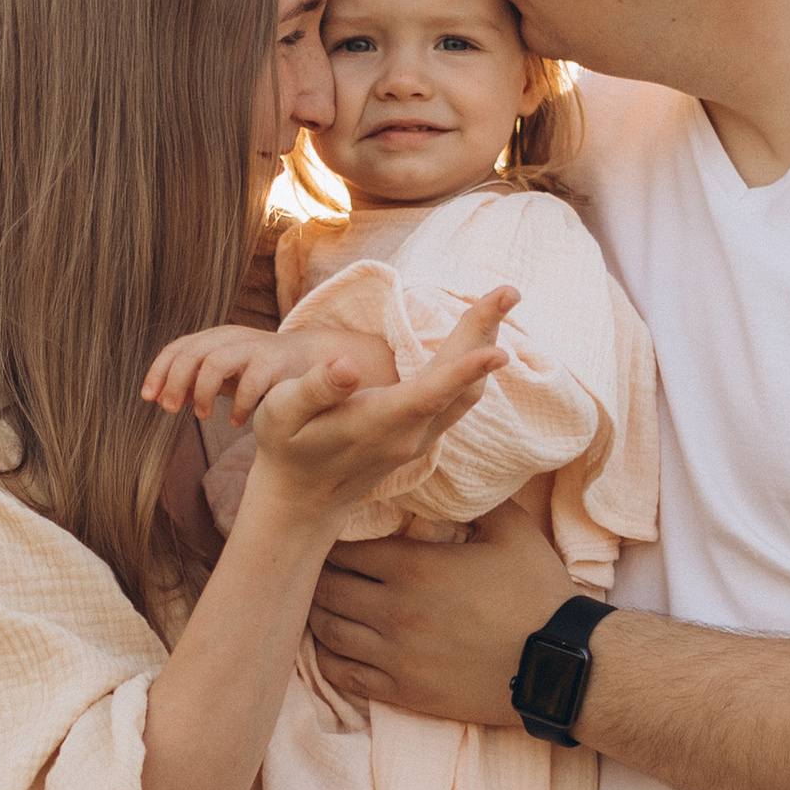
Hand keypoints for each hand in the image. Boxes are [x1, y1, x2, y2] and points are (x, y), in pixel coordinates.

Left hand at [143, 324, 313, 425]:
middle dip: (175, 382)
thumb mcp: (226, 375)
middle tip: (170, 410)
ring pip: (214, 363)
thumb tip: (162, 397)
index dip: (158, 372)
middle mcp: (231, 338)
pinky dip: (239, 407)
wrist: (312, 361)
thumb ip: (196, 382)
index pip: (177, 348)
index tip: (148, 398)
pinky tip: (237, 422)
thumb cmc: (262, 371)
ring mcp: (253, 347)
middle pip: (191, 353)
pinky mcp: (275, 362)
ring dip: (203, 392)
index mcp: (215, 339)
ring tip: (203, 416)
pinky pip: (249, 384)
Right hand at [241, 290, 517, 528]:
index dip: (464, 371)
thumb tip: (345, 363)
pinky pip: (460, 397)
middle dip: (485, 334)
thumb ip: (314, 389)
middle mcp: (410, 435)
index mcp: (377, 425)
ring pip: (468, 392)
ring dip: (485, 345)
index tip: (500, 350)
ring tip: (501, 302)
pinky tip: (480, 337)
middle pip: (461, 386)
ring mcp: (422, 438)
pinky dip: (474, 363)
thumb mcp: (281, 415)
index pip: (429, 395)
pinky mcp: (424, 435)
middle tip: (509, 290)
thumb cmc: (287, 450)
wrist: (304, 500)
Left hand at [310, 492, 570, 726]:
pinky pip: (343, 675)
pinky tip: (331, 646)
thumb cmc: (537, 594)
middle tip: (319, 567)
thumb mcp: (512, 530)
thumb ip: (473, 500)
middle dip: (319, 574)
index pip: (345, 548)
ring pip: (327, 631)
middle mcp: (393, 611)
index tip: (332, 535)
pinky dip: (328, 658)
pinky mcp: (403, 692)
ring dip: (319, 613)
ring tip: (321, 602)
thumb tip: (446, 477)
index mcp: (413, 567)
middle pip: (327, 588)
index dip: (333, 540)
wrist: (559, 665)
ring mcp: (394, 656)